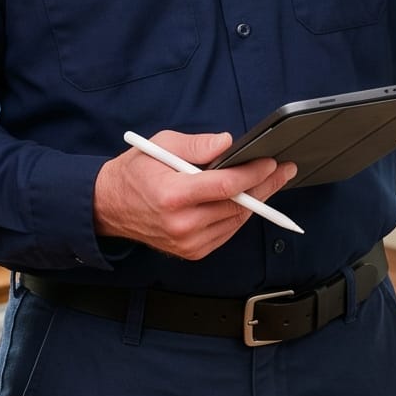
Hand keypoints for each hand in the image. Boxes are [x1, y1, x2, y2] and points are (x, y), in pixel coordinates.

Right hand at [93, 130, 297, 262]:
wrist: (110, 207)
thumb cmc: (137, 172)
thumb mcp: (160, 145)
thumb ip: (196, 145)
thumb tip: (227, 143)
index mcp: (172, 195)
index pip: (225, 186)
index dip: (253, 174)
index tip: (271, 162)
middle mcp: (182, 224)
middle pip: (237, 206)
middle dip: (264, 186)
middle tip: (285, 170)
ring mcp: (188, 242)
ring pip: (236, 221)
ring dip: (257, 201)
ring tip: (272, 181)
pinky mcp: (192, 252)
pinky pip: (227, 232)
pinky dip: (240, 216)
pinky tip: (249, 200)